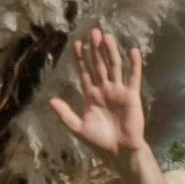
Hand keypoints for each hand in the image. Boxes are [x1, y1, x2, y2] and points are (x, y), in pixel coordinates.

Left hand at [48, 26, 148, 162]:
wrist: (119, 152)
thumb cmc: (99, 142)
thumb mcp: (78, 128)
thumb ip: (65, 114)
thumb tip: (51, 100)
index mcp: (91, 95)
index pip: (85, 72)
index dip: (81, 58)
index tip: (77, 43)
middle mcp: (104, 89)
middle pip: (99, 65)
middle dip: (95, 49)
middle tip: (93, 31)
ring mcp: (118, 91)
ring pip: (114, 66)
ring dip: (111, 52)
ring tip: (107, 36)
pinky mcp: (131, 95)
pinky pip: (133, 77)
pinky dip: (134, 64)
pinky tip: (132, 51)